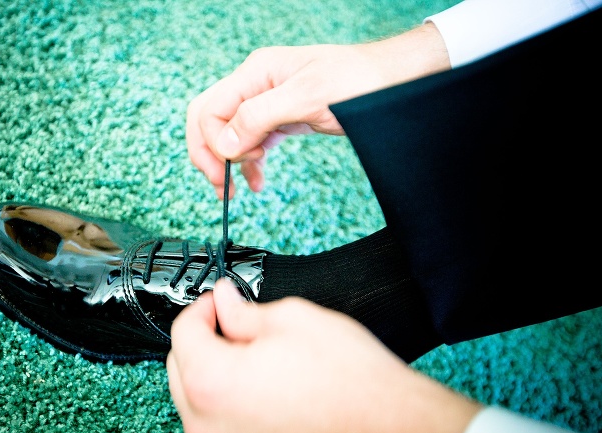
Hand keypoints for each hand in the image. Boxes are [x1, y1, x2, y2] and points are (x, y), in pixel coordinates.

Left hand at [167, 279, 479, 432]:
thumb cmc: (350, 381)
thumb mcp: (293, 320)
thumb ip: (244, 310)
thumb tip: (225, 302)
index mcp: (210, 381)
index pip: (183, 331)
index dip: (202, 307)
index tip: (220, 301)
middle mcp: (207, 426)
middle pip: (181, 369)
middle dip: (203, 342)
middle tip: (236, 325)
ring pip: (198, 403)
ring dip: (213, 377)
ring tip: (256, 361)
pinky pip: (220, 430)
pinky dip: (230, 408)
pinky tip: (267, 393)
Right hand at [186, 23, 449, 197]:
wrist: (392, 81)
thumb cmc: (358, 81)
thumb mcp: (306, 97)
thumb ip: (260, 117)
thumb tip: (227, 143)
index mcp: (256, 73)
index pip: (210, 110)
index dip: (213, 143)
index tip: (229, 168)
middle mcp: (257, 85)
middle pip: (211, 120)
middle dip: (208, 154)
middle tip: (220, 185)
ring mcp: (269, 101)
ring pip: (229, 134)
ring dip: (227, 162)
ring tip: (234, 189)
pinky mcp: (283, 118)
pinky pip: (253, 141)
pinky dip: (249, 163)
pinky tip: (256, 181)